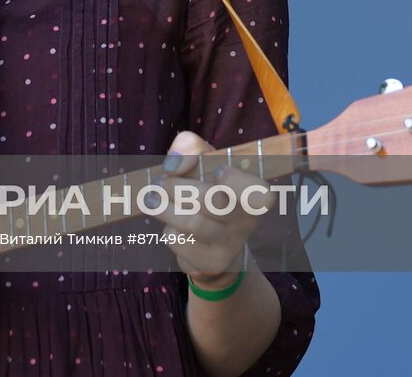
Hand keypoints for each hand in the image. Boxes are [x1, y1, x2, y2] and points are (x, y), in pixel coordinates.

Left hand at [158, 131, 267, 287]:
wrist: (209, 243)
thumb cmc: (207, 190)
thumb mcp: (203, 162)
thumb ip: (191, 147)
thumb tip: (173, 162)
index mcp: (253, 193)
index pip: (258, 191)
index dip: (233, 179)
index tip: (215, 171)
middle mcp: (248, 221)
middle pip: (212, 200)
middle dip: (177, 187)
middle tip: (161, 183)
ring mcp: (231, 245)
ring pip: (193, 224)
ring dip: (165, 209)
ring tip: (152, 200)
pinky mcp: (212, 263)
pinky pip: (181, 243)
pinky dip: (168, 230)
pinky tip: (171, 226)